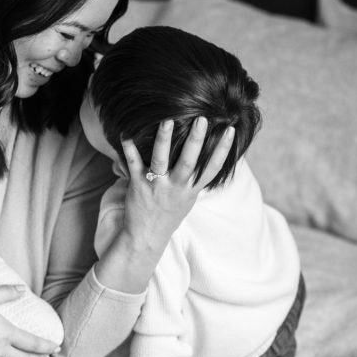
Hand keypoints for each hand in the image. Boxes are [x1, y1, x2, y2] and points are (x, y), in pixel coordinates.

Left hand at [122, 118, 234, 253]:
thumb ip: (196, 179)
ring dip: (164, 140)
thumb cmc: (168, 214)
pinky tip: (126, 134)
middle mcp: (176, 188)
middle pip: (189, 162)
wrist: (146, 237)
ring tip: (167, 121)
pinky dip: (128, 149)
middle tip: (202, 119)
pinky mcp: (138, 186)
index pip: (212, 168)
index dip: (223, 150)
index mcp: (191, 190)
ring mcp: (156, 186)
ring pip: (161, 161)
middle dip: (196, 140)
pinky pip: (132, 164)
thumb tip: (208, 156)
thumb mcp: (188, 198)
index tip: (230, 130)